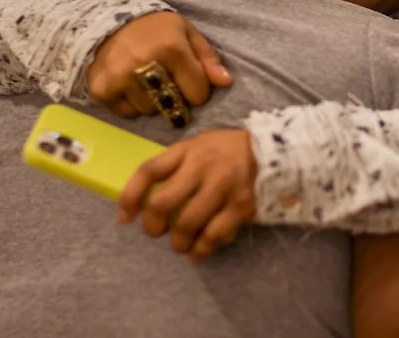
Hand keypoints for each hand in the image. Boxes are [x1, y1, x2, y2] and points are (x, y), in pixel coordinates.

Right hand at [88, 12, 231, 119]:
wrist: (110, 17)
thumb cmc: (156, 28)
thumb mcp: (188, 33)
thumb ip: (208, 59)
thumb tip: (226, 82)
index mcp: (171, 48)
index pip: (198, 94)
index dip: (197, 89)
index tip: (189, 79)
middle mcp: (142, 65)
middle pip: (171, 106)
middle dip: (174, 97)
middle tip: (166, 80)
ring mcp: (119, 78)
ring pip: (148, 111)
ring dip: (152, 102)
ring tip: (146, 81)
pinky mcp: (100, 89)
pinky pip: (125, 113)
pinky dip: (131, 104)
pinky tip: (129, 85)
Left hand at [118, 129, 257, 260]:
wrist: (274, 151)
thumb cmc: (228, 150)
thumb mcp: (200, 146)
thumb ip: (176, 165)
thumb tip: (147, 196)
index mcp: (188, 150)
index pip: (149, 172)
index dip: (130, 197)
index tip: (124, 217)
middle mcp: (203, 166)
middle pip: (162, 203)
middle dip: (152, 226)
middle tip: (155, 232)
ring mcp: (222, 187)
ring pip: (187, 225)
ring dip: (177, 242)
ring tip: (178, 245)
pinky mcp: (241, 206)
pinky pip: (213, 236)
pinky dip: (201, 250)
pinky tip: (197, 252)